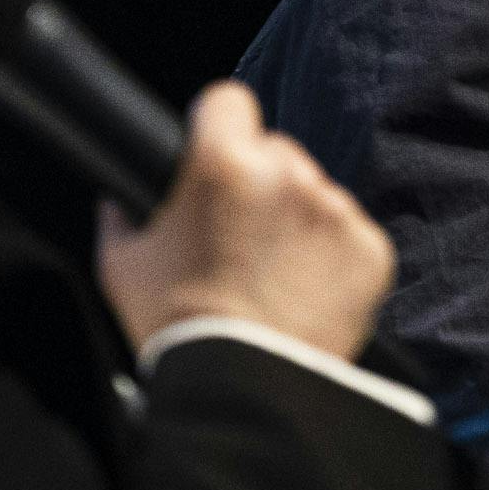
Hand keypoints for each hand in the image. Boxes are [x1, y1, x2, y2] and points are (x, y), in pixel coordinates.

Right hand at [96, 81, 395, 362]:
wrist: (244, 388)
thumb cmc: (176, 325)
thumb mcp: (123, 265)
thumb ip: (120, 217)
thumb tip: (117, 198)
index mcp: (222, 162)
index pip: (227, 101)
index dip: (217, 126)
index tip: (214, 156)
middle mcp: (287, 173)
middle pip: (277, 151)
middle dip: (260, 180)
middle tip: (240, 234)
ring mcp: (335, 210)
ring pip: (316, 193)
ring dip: (298, 219)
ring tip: (271, 273)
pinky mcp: (371, 249)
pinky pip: (350, 235)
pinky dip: (332, 257)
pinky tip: (303, 291)